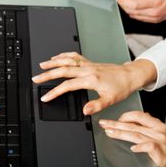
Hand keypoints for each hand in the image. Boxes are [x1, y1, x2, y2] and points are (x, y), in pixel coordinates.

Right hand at [31, 52, 156, 114]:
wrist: (130, 75)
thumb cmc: (121, 86)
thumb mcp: (110, 100)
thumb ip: (96, 105)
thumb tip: (85, 110)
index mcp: (91, 79)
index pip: (67, 85)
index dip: (54, 92)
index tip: (45, 97)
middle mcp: (88, 69)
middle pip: (63, 70)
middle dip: (47, 74)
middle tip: (36, 78)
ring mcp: (88, 64)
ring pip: (67, 60)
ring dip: (53, 62)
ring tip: (42, 65)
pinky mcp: (90, 62)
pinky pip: (74, 56)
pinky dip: (64, 55)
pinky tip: (58, 57)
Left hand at [99, 111, 165, 166]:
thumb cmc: (161, 153)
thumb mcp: (153, 136)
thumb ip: (143, 127)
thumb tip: (127, 120)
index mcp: (156, 124)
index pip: (138, 115)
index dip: (124, 116)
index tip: (112, 120)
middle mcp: (158, 131)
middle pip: (133, 126)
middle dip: (116, 124)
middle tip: (104, 124)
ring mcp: (160, 142)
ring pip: (137, 135)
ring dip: (121, 133)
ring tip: (110, 133)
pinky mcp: (161, 154)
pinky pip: (149, 147)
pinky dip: (140, 147)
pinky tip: (132, 148)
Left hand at [115, 0, 165, 22]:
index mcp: (156, 0)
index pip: (134, 4)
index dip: (122, 0)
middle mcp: (155, 12)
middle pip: (132, 11)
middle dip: (122, 3)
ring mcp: (155, 18)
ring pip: (134, 16)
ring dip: (127, 8)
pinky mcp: (155, 20)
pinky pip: (140, 18)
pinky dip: (134, 12)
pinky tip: (133, 4)